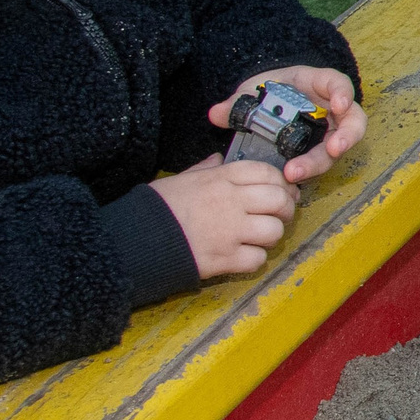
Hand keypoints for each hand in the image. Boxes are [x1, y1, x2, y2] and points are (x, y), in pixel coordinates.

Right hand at [151, 154, 299, 277]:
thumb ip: (204, 169)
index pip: (267, 173)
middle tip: (279, 215)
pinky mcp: (224, 259)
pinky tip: (243, 255)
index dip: (281, 182)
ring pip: (274, 231)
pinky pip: (257, 259)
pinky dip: (254, 259)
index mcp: (220, 179)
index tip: (284, 190)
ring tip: (259, 237)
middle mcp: (230, 202)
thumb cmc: (156, 208)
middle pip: (278, 200)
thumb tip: (217, 159)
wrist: (134, 241)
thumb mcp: (180, 179)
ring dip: (271, 235)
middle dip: (285, 208)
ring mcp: (230, 232)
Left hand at [210, 66, 365, 184]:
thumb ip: (236, 102)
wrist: (268, 104)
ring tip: (296, 174)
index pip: (338, 83)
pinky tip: (289, 179)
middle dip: (345, 137)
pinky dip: (307, 171)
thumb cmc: (268, 92)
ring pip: (337, 147)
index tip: (338, 105)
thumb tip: (216, 113)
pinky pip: (319, 161)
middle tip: (333, 150)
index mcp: (318, 85)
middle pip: (352, 122)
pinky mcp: (319, 150)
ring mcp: (329, 131)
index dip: (342, 93)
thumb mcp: (252, 90)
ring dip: (319, 162)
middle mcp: (331, 109)